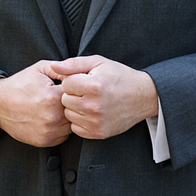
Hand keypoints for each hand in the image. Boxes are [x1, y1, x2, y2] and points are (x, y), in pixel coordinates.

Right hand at [0, 60, 71, 147]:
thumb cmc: (19, 85)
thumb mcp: (39, 69)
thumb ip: (61, 68)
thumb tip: (79, 72)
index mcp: (53, 97)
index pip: (77, 93)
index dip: (74, 89)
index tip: (68, 88)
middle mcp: (53, 116)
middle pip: (77, 111)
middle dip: (72, 104)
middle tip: (60, 98)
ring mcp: (49, 131)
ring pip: (72, 125)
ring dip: (67, 117)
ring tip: (55, 108)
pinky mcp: (45, 141)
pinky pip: (64, 136)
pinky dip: (60, 128)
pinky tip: (51, 118)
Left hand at [44, 55, 158, 139]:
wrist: (142, 96)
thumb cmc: (119, 77)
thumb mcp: (98, 62)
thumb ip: (73, 64)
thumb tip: (54, 66)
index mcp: (94, 86)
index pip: (65, 84)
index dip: (73, 80)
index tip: (84, 80)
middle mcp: (94, 106)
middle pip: (65, 100)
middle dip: (73, 94)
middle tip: (87, 91)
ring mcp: (96, 121)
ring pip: (69, 114)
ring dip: (75, 107)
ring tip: (90, 101)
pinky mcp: (98, 133)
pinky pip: (75, 128)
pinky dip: (80, 120)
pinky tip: (91, 112)